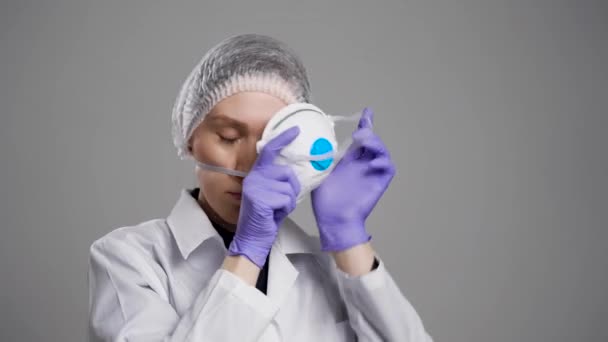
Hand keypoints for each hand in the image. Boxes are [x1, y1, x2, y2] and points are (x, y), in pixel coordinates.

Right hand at [228, 126, 300, 267]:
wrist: (252, 237)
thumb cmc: (265, 216)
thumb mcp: (271, 193)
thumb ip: (278, 180)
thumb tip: (294, 171)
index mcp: (256, 174)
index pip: (269, 150)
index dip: (283, 139)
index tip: (295, 130)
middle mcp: (254, 177)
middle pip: (288, 173)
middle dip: (292, 189)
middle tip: (282, 201)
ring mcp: (256, 187)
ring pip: (289, 187)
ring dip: (289, 201)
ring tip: (276, 209)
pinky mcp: (260, 199)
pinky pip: (287, 199)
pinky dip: (286, 209)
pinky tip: (274, 214)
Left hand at [311, 108, 395, 251]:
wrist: (333, 219)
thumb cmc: (325, 200)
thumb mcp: (319, 171)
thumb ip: (321, 156)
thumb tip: (313, 140)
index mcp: (350, 161)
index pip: (360, 139)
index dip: (365, 124)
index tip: (367, 112)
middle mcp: (362, 165)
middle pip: (373, 141)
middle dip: (369, 131)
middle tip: (358, 132)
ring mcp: (372, 173)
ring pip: (382, 151)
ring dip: (375, 143)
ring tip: (363, 141)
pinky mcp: (379, 182)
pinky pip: (388, 167)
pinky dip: (382, 161)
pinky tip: (372, 161)